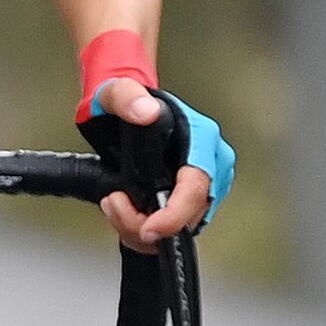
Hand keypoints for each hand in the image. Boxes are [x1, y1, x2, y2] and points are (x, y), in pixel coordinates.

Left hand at [84, 75, 228, 246]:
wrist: (123, 110)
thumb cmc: (124, 103)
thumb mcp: (114, 95)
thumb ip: (126, 98)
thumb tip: (146, 112)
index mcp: (202, 138)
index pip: (197, 187)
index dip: (174, 215)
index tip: (147, 228)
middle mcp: (212, 162)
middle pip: (189, 216)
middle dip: (146, 223)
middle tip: (113, 204)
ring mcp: (205, 183)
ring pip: (180, 228)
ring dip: (139, 227)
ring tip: (114, 202)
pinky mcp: (193, 199)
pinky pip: (174, 228)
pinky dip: (144, 230)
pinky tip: (125, 210)